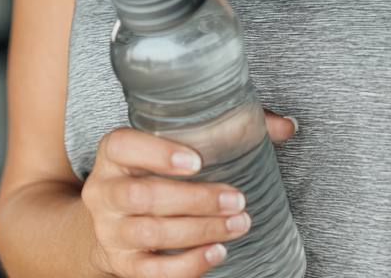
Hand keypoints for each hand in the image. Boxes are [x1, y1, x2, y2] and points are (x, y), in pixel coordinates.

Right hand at [81, 111, 296, 277]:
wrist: (107, 217)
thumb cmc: (151, 170)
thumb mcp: (173, 141)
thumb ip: (229, 127)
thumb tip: (286, 126)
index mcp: (113, 152)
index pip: (123, 146)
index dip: (158, 154)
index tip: (198, 160)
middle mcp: (104, 191)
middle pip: (144, 197)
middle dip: (196, 200)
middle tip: (237, 200)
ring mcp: (109, 230)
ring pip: (152, 234)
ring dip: (200, 231)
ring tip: (238, 224)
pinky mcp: (121, 264)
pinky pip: (152, 272)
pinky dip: (188, 265)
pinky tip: (216, 251)